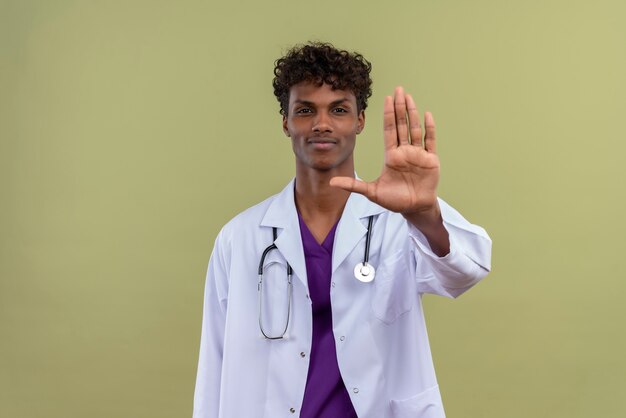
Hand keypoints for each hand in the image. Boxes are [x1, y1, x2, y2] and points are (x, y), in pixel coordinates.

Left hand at [330, 86, 439, 216]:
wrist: (414, 209)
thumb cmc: (395, 200)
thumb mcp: (371, 192)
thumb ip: (353, 185)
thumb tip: (331, 183)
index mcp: (392, 156)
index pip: (389, 130)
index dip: (388, 114)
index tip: (386, 98)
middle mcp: (405, 151)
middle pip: (401, 125)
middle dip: (400, 107)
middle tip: (398, 90)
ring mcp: (418, 154)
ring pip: (415, 129)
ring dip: (412, 113)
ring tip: (409, 97)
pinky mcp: (431, 160)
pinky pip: (430, 141)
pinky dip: (429, 128)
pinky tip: (427, 115)